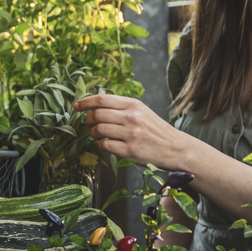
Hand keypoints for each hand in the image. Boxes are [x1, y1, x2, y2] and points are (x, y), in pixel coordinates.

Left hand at [73, 94, 195, 171]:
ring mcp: (131, 134)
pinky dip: (101, 145)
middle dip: (88, 119)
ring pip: (98, 130)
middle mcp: (131, 117)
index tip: (76, 106)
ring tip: (98, 135)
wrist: (175, 148)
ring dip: (93, 133)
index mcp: (133, 104)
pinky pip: (105, 145)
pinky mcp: (130, 150)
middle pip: (97, 114)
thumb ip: (120, 107)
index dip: (85, 102)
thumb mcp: (140, 111)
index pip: (101, 99)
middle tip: (89, 123)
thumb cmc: (154, 129)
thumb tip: (94, 105)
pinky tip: (107, 144)